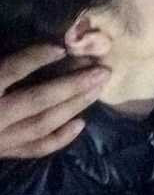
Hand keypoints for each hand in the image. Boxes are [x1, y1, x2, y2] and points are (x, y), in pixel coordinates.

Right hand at [0, 44, 109, 158]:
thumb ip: (3, 63)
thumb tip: (40, 42)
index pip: (10, 71)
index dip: (36, 57)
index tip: (61, 46)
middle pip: (37, 99)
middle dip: (72, 84)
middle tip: (102, 69)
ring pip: (42, 124)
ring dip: (74, 105)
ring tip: (99, 87)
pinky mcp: (2, 152)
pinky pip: (34, 148)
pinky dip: (59, 138)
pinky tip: (81, 124)